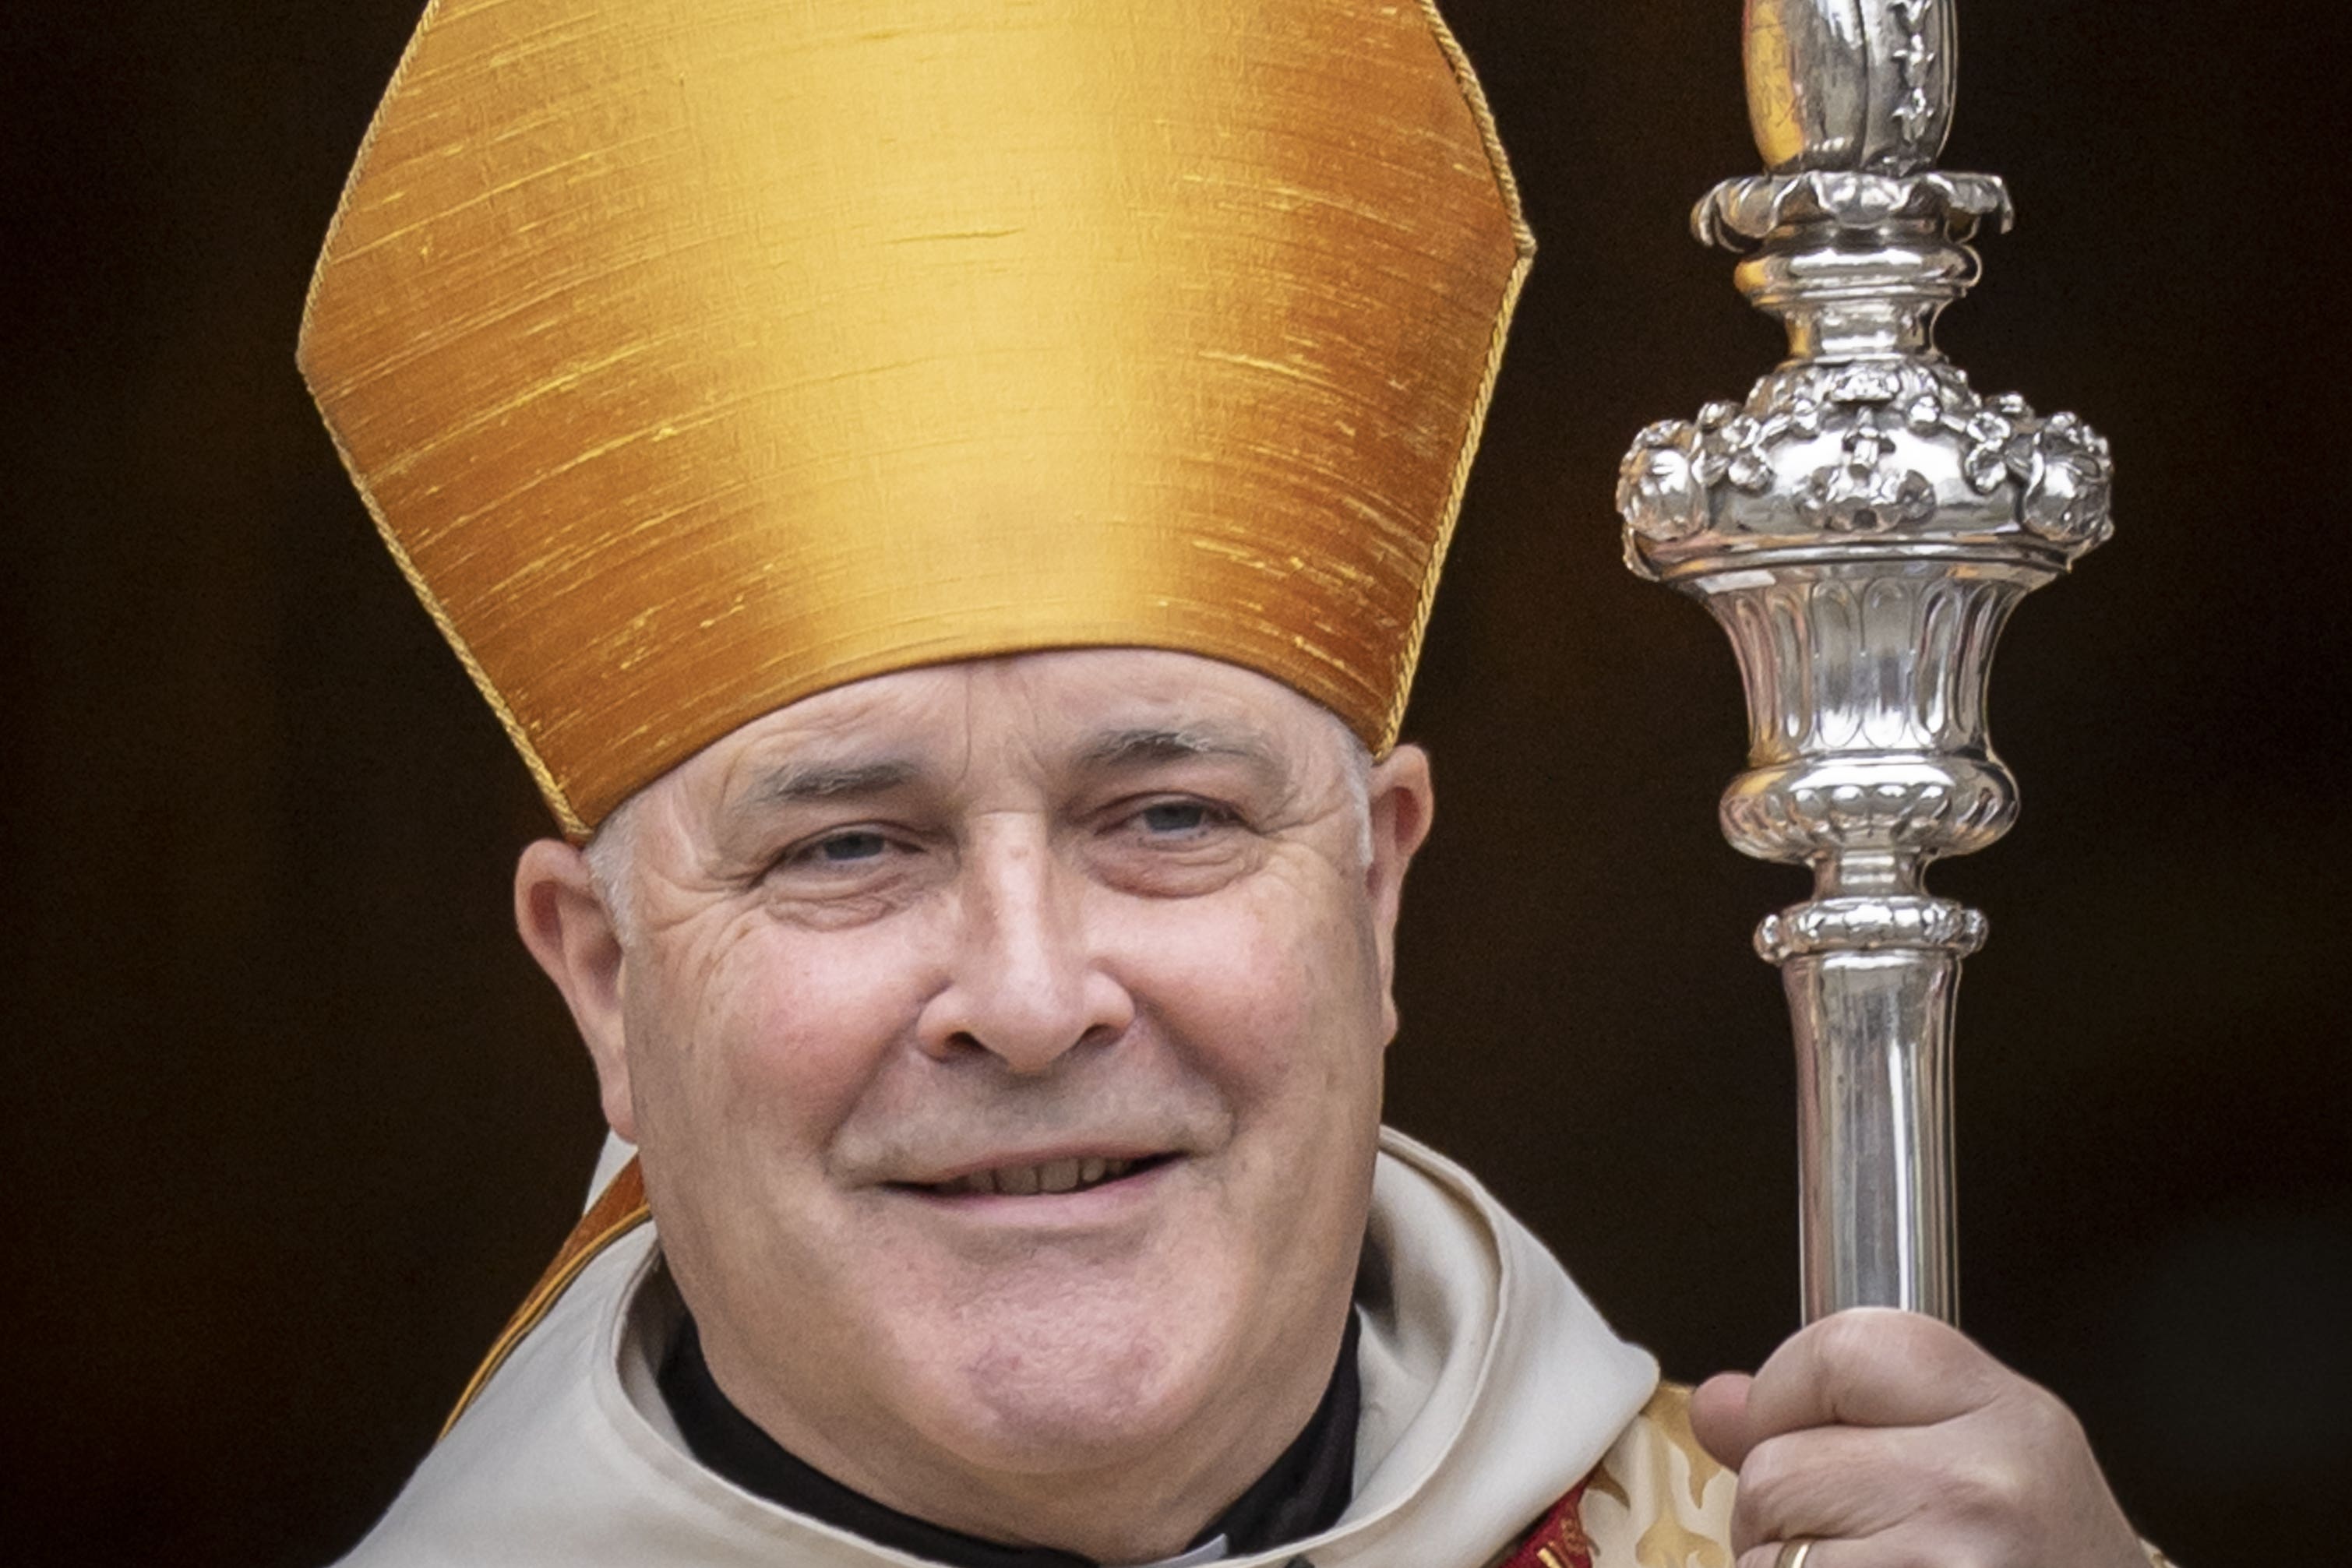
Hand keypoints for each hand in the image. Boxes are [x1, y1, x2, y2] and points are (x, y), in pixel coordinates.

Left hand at [1689, 1308, 2147, 1567]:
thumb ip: (1849, 1418)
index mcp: (2005, 1414)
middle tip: (1850, 1543)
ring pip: (1766, 1548)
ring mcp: (1948, 1561)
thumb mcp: (1985, 1469)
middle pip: (1775, 1466)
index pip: (1835, 1350)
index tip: (1802, 1436)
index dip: (1785, 1397)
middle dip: (1780, 1512)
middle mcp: (1981, 1485)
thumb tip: (1721, 1403)